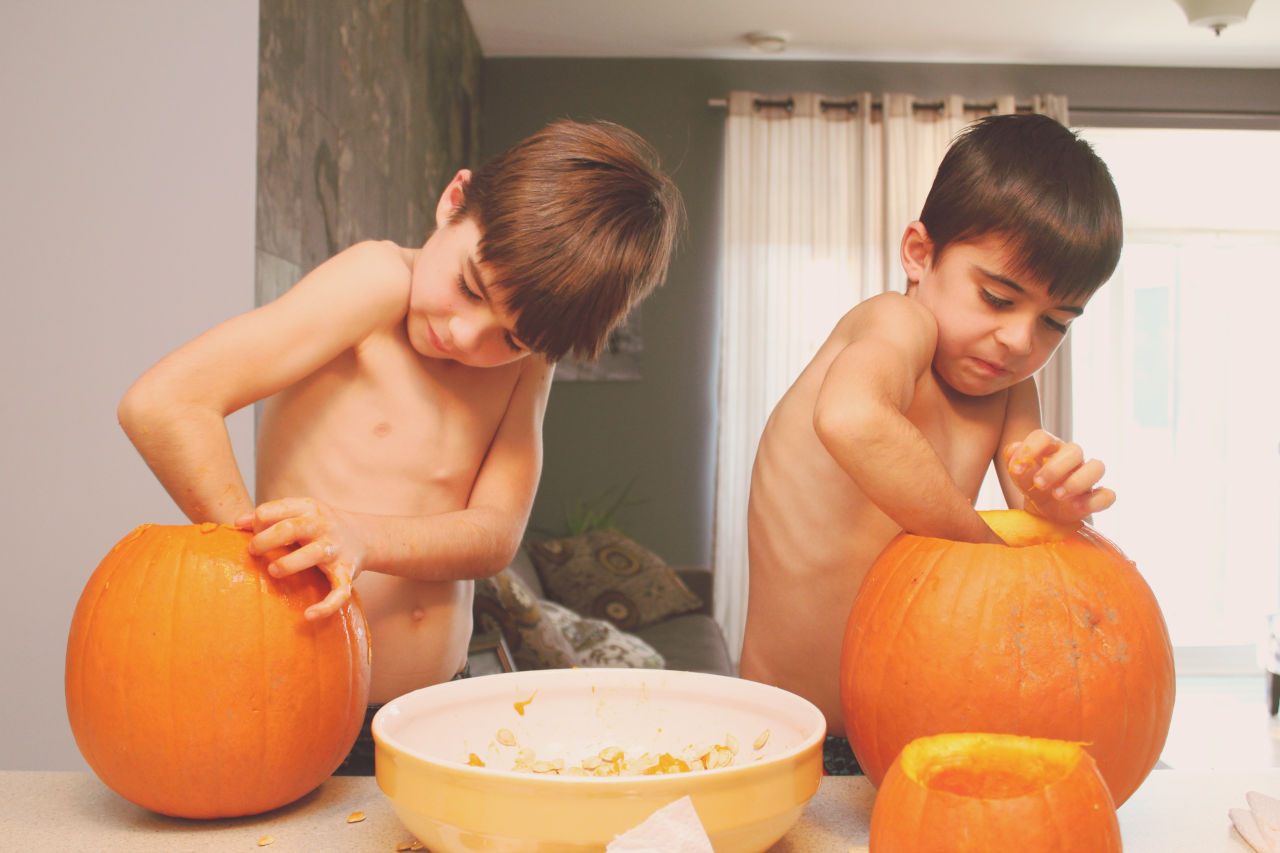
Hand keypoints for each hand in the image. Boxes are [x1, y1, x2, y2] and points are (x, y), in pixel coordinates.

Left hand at [236, 497, 362, 620]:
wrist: (364, 535)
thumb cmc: (320, 525)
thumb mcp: (299, 512)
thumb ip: (271, 515)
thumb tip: (237, 522)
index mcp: (308, 509)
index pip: (273, 511)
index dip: (257, 523)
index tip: (253, 535)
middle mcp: (323, 526)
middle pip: (290, 529)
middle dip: (266, 540)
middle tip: (253, 551)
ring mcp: (335, 549)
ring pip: (313, 555)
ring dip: (288, 564)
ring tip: (273, 571)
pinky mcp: (347, 572)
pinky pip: (339, 591)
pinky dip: (326, 605)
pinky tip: (308, 616)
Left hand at [1004, 430, 1115, 523]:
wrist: (1043, 514)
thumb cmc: (1032, 486)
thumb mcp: (1019, 476)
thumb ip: (1014, 461)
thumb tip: (1014, 451)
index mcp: (1051, 448)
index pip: (1044, 437)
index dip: (1030, 449)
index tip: (1016, 470)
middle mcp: (1072, 459)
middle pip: (1075, 450)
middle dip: (1055, 468)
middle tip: (1039, 484)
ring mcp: (1087, 477)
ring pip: (1098, 467)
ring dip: (1077, 481)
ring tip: (1057, 495)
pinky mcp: (1096, 497)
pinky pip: (1107, 495)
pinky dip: (1094, 501)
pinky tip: (1076, 507)